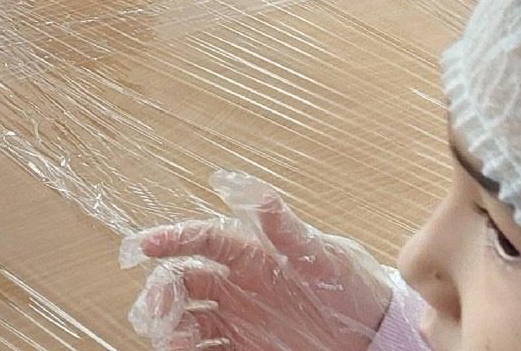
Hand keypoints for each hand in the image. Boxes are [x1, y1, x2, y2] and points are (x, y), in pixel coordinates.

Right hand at [123, 171, 395, 350]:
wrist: (375, 335)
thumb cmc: (351, 286)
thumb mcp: (320, 254)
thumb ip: (282, 225)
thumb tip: (245, 186)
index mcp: (250, 255)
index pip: (201, 239)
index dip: (171, 239)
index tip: (145, 246)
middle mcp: (236, 286)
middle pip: (183, 282)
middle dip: (163, 291)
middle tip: (160, 310)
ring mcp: (238, 320)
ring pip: (187, 318)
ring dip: (171, 326)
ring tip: (174, 341)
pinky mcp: (243, 349)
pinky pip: (205, 349)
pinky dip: (188, 350)